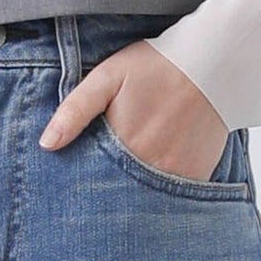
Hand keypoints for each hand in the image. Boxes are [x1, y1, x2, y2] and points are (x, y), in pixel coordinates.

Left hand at [38, 39, 229, 181]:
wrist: (213, 63)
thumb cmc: (156, 65)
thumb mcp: (108, 76)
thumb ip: (75, 109)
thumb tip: (47, 144)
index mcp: (120, 146)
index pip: (91, 178)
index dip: (80, 180)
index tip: (73, 177)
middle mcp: (148, 169)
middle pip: (117, 193)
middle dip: (106, 188)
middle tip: (106, 168)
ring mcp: (174, 178)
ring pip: (144, 197)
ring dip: (134, 189)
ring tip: (134, 162)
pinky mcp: (196, 178)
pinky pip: (173, 196)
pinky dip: (162, 188)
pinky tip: (159, 162)